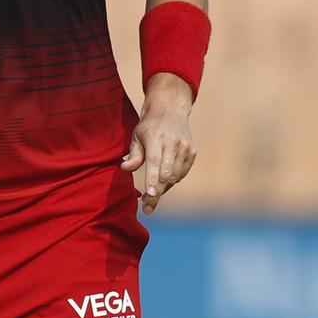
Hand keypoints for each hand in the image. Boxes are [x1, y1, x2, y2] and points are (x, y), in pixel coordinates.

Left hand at [121, 78, 195, 214]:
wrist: (171, 111)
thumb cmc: (148, 127)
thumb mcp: (136, 137)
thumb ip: (133, 154)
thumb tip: (125, 169)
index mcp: (156, 137)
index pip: (154, 162)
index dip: (152, 180)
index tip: (149, 195)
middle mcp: (173, 142)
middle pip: (166, 174)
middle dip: (156, 193)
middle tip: (147, 206)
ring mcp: (185, 147)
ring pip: (175, 177)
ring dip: (163, 188)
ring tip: (153, 192)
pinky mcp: (192, 152)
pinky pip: (182, 174)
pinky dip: (172, 181)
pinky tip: (164, 180)